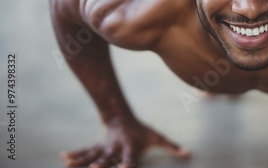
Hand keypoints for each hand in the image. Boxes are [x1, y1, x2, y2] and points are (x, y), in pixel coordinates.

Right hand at [61, 119, 189, 167]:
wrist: (123, 118)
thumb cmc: (142, 132)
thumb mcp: (157, 137)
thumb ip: (171, 146)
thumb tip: (189, 153)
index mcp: (130, 148)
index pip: (129, 157)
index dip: (127, 164)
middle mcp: (115, 148)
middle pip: (108, 158)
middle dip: (102, 164)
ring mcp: (104, 148)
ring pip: (92, 155)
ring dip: (82, 160)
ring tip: (70, 164)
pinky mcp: (96, 147)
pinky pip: (85, 151)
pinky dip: (75, 154)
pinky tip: (64, 157)